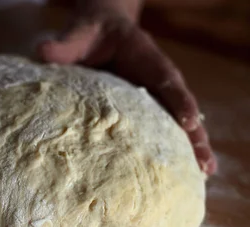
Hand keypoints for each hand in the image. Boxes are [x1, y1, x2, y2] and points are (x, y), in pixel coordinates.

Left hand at [38, 9, 216, 174]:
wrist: (103, 29)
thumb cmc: (93, 31)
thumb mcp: (81, 32)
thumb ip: (66, 44)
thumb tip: (43, 53)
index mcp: (147, 59)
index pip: (166, 80)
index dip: (179, 100)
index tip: (188, 121)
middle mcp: (159, 80)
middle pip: (183, 107)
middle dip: (196, 135)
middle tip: (206, 164)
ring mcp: (157, 97)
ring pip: (180, 123)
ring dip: (194, 147)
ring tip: (205, 173)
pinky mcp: (150, 110)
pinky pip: (166, 129)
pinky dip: (177, 149)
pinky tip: (186, 172)